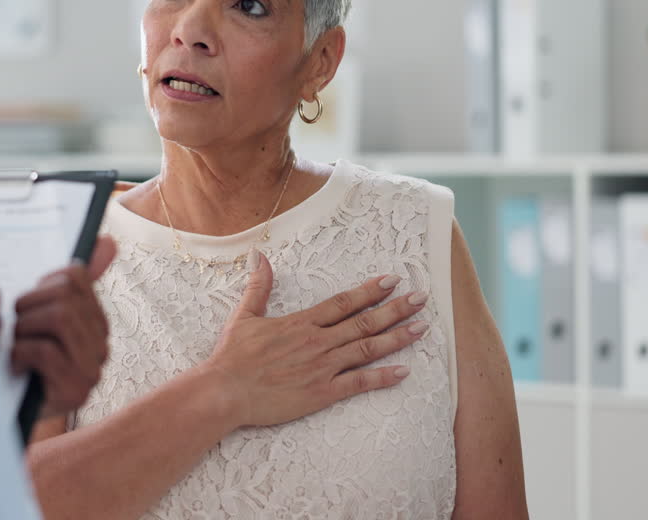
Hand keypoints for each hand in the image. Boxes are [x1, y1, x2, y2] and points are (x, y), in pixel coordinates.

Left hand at [10, 236, 117, 417]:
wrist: (6, 412)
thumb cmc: (22, 358)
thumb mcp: (43, 315)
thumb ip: (77, 281)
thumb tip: (108, 241)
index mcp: (96, 322)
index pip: (75, 277)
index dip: (42, 284)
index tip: (29, 303)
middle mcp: (101, 346)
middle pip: (66, 297)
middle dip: (29, 306)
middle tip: (16, 327)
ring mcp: (91, 371)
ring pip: (59, 319)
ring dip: (25, 328)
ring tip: (16, 344)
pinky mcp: (75, 391)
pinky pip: (46, 351)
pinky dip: (21, 353)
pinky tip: (15, 364)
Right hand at [203, 250, 428, 429]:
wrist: (225, 392)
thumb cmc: (232, 357)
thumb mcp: (244, 316)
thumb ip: (259, 286)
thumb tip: (260, 255)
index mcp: (301, 323)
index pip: (343, 302)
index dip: (370, 291)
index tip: (392, 280)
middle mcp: (318, 342)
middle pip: (364, 322)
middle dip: (396, 309)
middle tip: (421, 298)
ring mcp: (323, 368)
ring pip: (368, 349)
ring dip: (397, 337)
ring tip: (421, 328)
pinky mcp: (322, 393)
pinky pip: (359, 383)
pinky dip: (383, 377)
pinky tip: (404, 371)